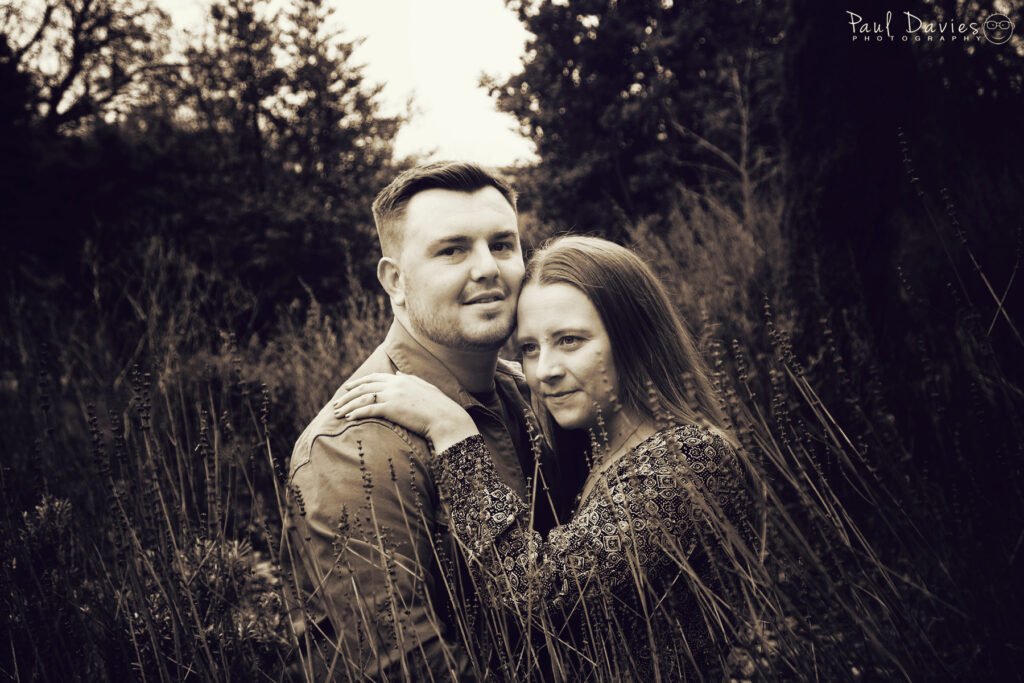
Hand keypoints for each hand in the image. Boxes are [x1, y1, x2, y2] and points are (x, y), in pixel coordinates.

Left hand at [332, 372, 478, 452]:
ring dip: (348, 405)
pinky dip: (357, 413)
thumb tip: (399, 373)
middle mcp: (395, 384)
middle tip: (337, 403)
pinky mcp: (392, 408)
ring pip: (363, 398)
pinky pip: (369, 409)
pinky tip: (349, 418)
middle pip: (364, 387)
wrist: (446, 418)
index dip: (359, 383)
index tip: (348, 389)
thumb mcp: (425, 387)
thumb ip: (410, 379)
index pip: (374, 378)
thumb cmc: (439, 407)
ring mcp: (393, 395)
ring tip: (338, 413)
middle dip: (348, 395)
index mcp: (402, 379)